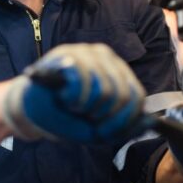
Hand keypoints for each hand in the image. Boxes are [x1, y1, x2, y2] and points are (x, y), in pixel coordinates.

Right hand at [3, 43, 145, 141]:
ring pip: (104, 89)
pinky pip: (83, 82)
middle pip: (123, 94)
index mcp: (117, 71)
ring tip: (74, 106)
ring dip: (86, 108)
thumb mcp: (99, 128)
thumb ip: (125, 126)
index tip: (104, 130)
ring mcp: (86, 52)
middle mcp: (106, 56)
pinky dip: (75, 99)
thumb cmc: (66, 116)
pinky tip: (66, 99)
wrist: (32, 110)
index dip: (124, 120)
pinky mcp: (66, 54)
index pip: (136, 96)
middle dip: (104, 117)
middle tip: (85, 118)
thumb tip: (150, 121)